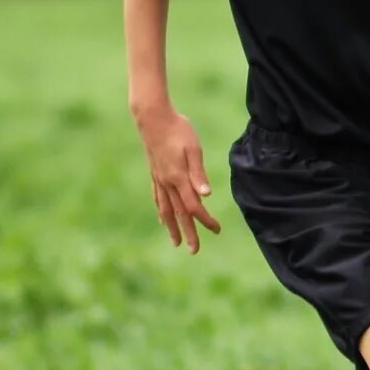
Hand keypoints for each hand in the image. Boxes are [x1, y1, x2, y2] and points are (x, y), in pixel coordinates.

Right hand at [137, 106, 222, 251]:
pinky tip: (162, 219)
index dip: (205, 220)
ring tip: (176, 242)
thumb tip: (207, 195)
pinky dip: (161, 212)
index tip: (217, 230)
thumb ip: (198, 173)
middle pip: (179, 214)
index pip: (193, 206)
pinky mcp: (154, 174)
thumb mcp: (193, 149)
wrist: (152, 118)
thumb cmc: (177, 130)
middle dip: (188, 233)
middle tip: (194, 251)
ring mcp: (159, 180)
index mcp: (179, 178)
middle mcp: (167, 183)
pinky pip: (158, 199)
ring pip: (166, 210)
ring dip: (172, 228)